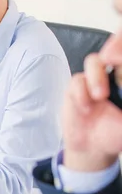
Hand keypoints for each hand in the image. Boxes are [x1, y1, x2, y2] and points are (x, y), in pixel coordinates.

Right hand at [63, 32, 121, 171]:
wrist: (93, 148)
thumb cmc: (115, 132)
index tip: (120, 59)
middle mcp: (115, 75)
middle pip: (115, 46)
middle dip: (115, 45)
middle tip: (112, 58)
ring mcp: (95, 79)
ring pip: (95, 61)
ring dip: (96, 77)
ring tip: (99, 96)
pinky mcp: (77, 88)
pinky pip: (77, 81)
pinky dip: (80, 93)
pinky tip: (86, 108)